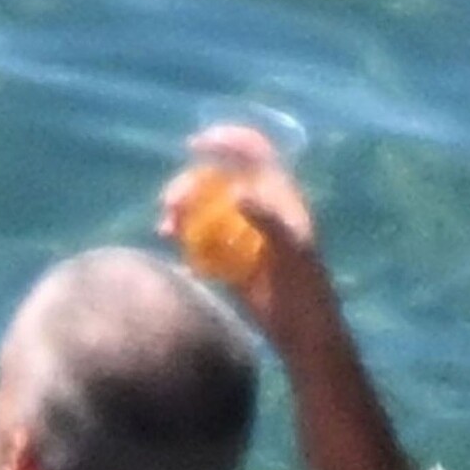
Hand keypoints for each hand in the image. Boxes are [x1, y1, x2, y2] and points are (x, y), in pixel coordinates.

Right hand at [158, 125, 326, 345]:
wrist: (301, 329)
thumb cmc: (304, 287)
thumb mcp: (290, 250)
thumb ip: (267, 218)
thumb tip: (235, 191)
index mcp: (279, 195)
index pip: (253, 152)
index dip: (227, 141)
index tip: (194, 145)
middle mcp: (257, 207)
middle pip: (218, 179)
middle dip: (190, 183)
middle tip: (170, 202)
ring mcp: (241, 232)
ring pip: (204, 207)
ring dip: (181, 210)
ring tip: (165, 227)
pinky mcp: (229, 256)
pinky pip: (200, 236)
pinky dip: (182, 235)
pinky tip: (170, 242)